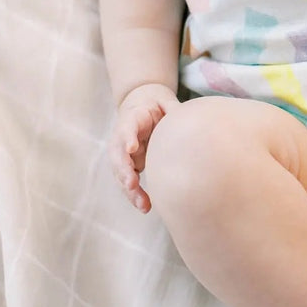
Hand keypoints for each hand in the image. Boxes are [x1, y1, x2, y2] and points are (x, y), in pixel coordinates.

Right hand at [109, 83, 179, 212]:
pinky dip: (136, 194)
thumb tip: (186, 118)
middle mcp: (123, 138)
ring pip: (122, 174)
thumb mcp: (164, 101)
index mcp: (132, 118)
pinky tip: (146, 206)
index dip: (128, 137)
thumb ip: (172, 108)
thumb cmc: (155, 104)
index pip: (127, 128)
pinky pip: (129, 181)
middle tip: (132, 184)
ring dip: (130, 190)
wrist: (141, 104)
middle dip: (124, 172)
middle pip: (119, 156)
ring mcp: (124, 153)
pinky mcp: (129, 165)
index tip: (131, 147)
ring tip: (143, 205)